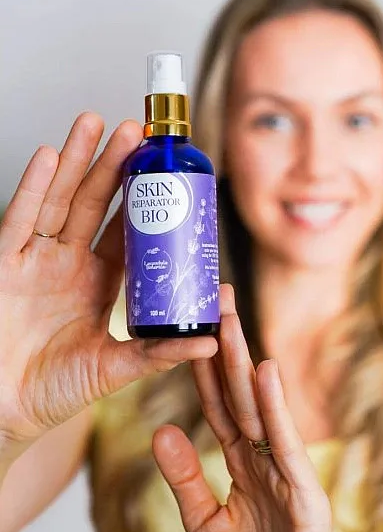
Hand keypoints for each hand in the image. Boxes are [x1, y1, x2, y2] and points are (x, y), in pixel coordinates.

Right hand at [0, 113, 216, 443]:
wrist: (4, 409)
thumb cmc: (56, 391)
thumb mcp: (115, 368)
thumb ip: (159, 353)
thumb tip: (213, 342)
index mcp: (100, 283)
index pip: (128, 232)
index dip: (146, 201)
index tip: (168, 171)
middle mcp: (70, 264)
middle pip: (95, 204)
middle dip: (114, 166)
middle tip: (137, 130)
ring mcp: (36, 260)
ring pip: (59, 200)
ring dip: (77, 160)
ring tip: (97, 123)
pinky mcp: (4, 264)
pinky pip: (19, 218)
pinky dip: (33, 187)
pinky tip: (49, 155)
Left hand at [153, 285, 346, 531]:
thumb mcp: (203, 521)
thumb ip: (185, 476)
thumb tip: (160, 429)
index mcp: (242, 463)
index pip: (218, 405)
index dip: (203, 366)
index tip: (191, 325)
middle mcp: (265, 458)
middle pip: (241, 393)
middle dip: (227, 345)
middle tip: (217, 296)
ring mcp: (287, 472)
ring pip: (262, 409)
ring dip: (246, 362)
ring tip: (233, 318)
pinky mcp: (306, 494)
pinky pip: (286, 445)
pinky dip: (276, 410)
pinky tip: (265, 374)